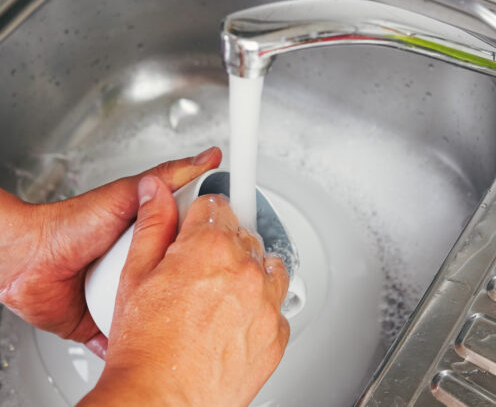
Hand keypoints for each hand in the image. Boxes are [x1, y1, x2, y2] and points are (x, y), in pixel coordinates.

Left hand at [0, 147, 221, 357]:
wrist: (25, 259)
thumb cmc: (70, 223)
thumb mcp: (129, 194)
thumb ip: (168, 177)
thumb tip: (207, 158)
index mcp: (147, 237)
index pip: (187, 244)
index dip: (207, 250)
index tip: (227, 256)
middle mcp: (135, 267)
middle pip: (173, 282)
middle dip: (188, 291)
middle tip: (207, 297)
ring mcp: (118, 295)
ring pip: (152, 313)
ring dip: (163, 320)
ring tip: (184, 324)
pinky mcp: (99, 322)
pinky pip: (122, 339)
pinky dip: (132, 346)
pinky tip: (149, 346)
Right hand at [78, 176, 289, 406]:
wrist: (161, 400)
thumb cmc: (146, 348)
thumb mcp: (134, 275)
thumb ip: (152, 224)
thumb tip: (156, 192)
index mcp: (210, 247)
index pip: (217, 205)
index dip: (200, 215)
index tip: (198, 223)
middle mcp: (245, 271)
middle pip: (243, 235)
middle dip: (222, 245)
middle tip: (198, 269)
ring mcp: (266, 303)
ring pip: (268, 267)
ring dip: (249, 272)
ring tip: (221, 293)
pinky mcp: (277, 334)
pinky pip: (277, 306)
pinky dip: (260, 308)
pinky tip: (234, 320)